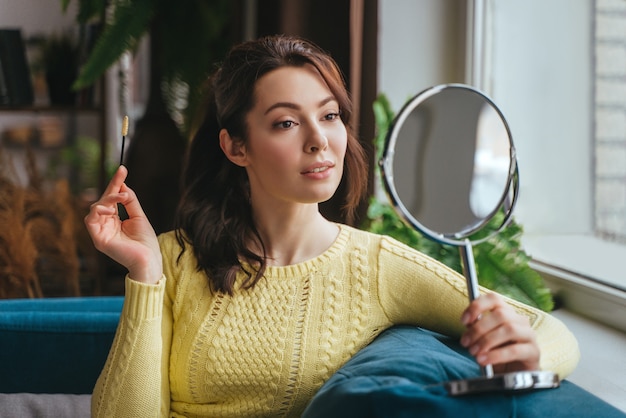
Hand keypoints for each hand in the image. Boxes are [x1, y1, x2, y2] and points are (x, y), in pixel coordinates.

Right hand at [84, 165, 162, 283]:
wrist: (148, 259)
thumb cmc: (145, 242)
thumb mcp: (138, 216)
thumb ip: (130, 201)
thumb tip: (123, 185)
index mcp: (114, 221)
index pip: (112, 199)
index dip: (116, 184)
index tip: (122, 169)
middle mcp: (106, 225)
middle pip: (103, 201)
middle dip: (112, 187)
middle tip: (122, 175)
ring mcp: (101, 232)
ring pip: (96, 208)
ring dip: (108, 199)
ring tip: (121, 196)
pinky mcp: (98, 239)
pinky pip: (90, 220)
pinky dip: (98, 211)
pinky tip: (110, 208)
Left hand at [460, 292, 539, 372]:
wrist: (512, 376)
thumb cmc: (495, 354)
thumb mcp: (482, 339)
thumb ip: (476, 329)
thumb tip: (469, 324)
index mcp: (506, 313)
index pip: (494, 299)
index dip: (477, 306)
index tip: (463, 320)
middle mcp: (519, 320)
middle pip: (500, 314)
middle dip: (479, 329)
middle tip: (466, 343)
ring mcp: (529, 335)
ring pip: (509, 329)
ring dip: (487, 341)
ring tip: (474, 353)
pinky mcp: (534, 352)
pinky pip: (515, 350)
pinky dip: (496, 355)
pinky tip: (484, 360)